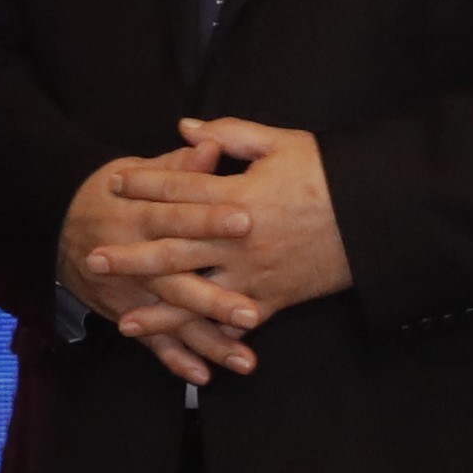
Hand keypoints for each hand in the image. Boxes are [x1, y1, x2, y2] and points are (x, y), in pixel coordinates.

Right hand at [57, 158, 248, 376]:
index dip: (208, 219)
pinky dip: (176, 360)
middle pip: (177, 279)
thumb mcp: (135, 171)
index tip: (246, 222)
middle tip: (253, 312)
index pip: (177, 216)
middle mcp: (134, 258)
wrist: (55, 226)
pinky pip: (153, 343)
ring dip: (207, 341)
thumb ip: (176, 168)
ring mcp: (131, 292)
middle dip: (214, 299)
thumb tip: (211, 147)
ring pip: (172, 319)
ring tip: (245, 359)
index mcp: (138, 215)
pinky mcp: (127, 314)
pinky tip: (205, 376)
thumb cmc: (108, 194)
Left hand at [92, 117, 357, 351]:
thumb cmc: (330, 174)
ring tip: (124, 322)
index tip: (115, 184)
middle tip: (93, 260)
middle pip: (174, 249)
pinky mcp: (276, 299)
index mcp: (239, 196)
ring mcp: (255, 275)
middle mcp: (240, 241)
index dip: (145, 185)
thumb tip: (186, 128)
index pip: (180, 190)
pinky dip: (210, 335)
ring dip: (159, 312)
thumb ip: (231, 134)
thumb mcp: (282, 143)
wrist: (379, 218)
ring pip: (198, 298)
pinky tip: (183, 344)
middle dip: (131, 257)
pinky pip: (236, 321)